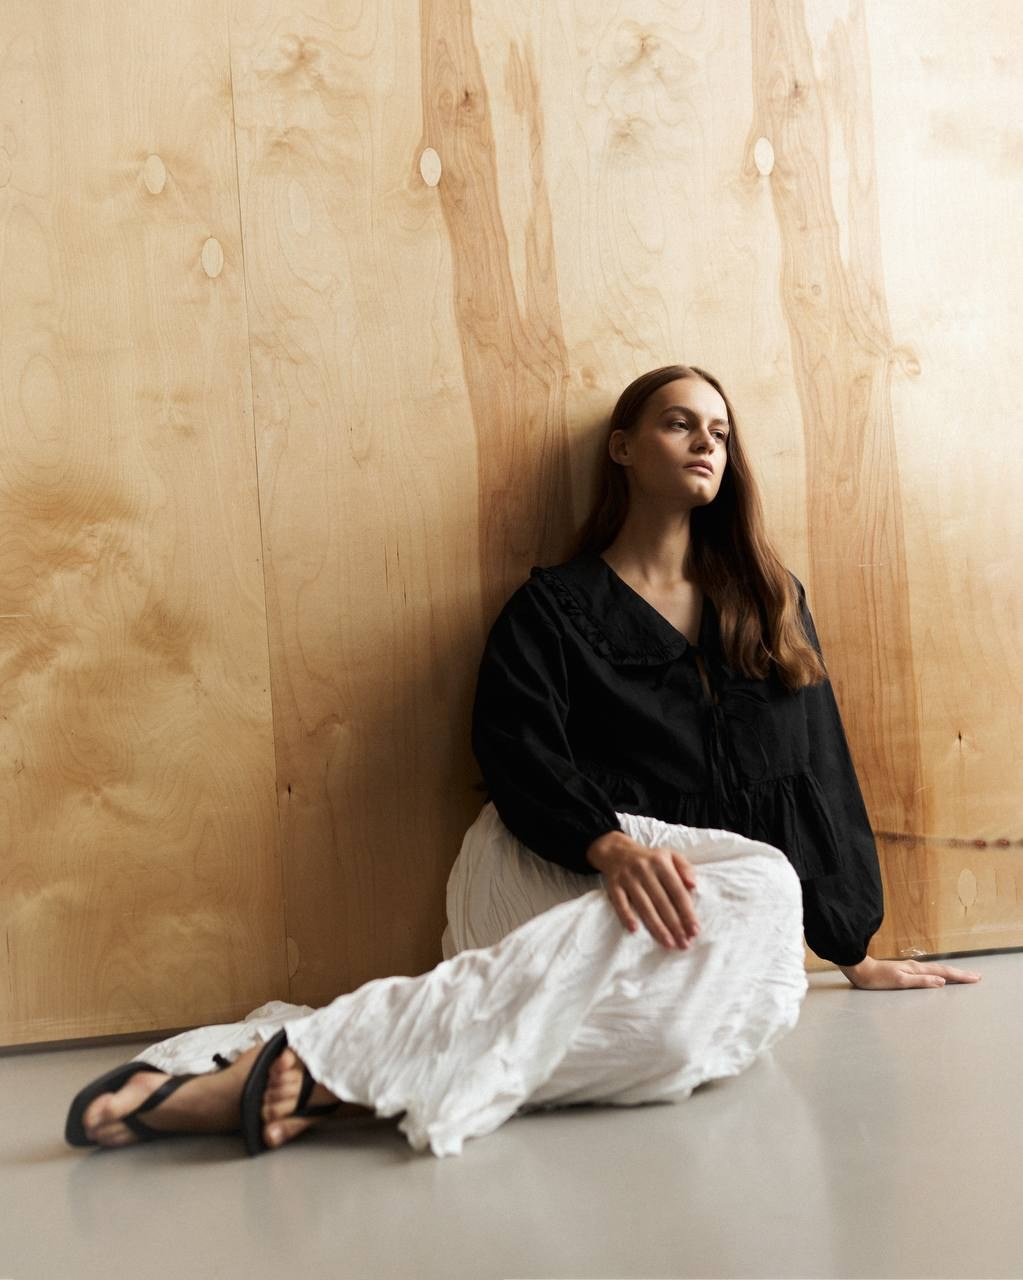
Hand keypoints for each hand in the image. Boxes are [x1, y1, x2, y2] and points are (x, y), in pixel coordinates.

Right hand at [586, 831, 698, 949]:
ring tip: (668, 943)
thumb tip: (693, 886)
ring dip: (656, 926)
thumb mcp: (670, 855)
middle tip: (684, 944)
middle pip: (662, 902)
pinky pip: (620, 902)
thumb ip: (685, 868)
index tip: (694, 930)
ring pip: (644, 906)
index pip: (677, 891)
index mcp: (661, 863)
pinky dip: (626, 915)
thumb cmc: (650, 859)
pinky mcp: (613, 885)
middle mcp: (644, 870)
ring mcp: (628, 878)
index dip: (687, 912)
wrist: (617, 851)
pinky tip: (634, 929)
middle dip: (674, 925)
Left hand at [839, 955, 981, 989]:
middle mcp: (915, 967)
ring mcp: (910, 968)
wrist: (860, 970)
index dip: (960, 976)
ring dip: (951, 973)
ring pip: (936, 970)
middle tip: (976, 976)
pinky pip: (928, 973)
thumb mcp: (900, 981)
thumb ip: (920, 981)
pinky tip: (938, 977)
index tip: (975, 978)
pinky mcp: (905, 971)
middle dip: (960, 974)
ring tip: (963, 976)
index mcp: (916, 969)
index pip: (943, 973)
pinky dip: (939, 975)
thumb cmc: (877, 979)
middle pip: (942, 970)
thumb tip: (942, 982)